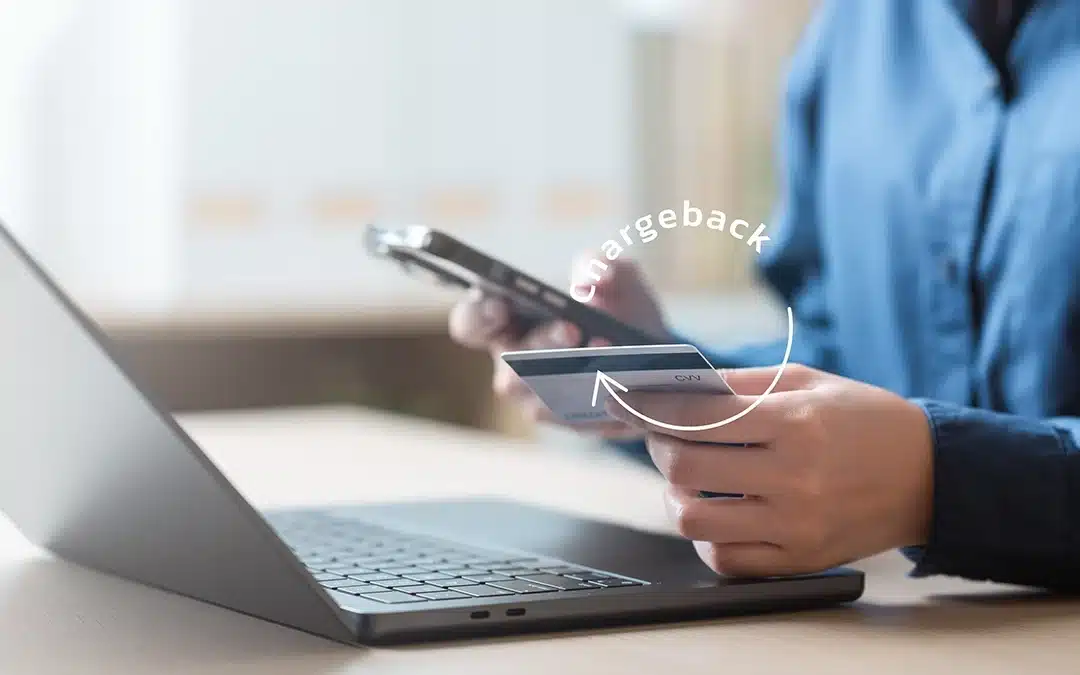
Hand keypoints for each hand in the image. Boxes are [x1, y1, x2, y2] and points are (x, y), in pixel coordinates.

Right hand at [449, 255, 669, 438]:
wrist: (652, 352)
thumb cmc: (616, 307)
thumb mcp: (613, 275)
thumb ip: (599, 265)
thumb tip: (590, 280)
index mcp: (506, 320)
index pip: (470, 322)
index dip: (478, 316)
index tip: (501, 306)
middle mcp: (511, 363)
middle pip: (509, 362)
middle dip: (541, 343)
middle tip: (572, 328)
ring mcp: (535, 396)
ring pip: (538, 395)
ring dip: (570, 376)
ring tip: (605, 353)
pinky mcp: (566, 420)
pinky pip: (572, 417)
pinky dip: (595, 398)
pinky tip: (620, 380)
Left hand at [606, 364, 933, 575]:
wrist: (929, 475)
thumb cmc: (864, 420)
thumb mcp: (808, 382)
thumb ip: (741, 383)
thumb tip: (678, 385)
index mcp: (795, 422)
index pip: (697, 416)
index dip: (653, 408)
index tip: (633, 401)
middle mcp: (793, 476)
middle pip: (684, 467)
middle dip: (658, 446)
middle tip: (661, 436)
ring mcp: (795, 523)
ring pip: (694, 518)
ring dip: (674, 495)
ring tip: (684, 479)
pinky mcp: (800, 559)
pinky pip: (726, 560)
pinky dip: (706, 538)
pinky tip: (713, 514)